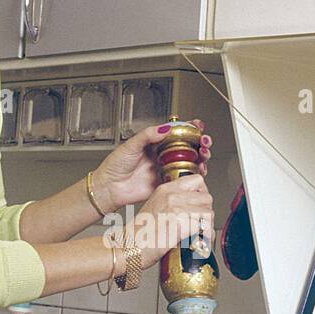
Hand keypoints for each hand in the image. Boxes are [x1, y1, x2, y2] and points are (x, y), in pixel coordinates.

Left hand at [91, 119, 211, 211]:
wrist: (110, 188)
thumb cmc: (115, 166)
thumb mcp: (131, 145)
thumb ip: (148, 135)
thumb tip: (164, 128)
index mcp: (155, 143)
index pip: (177, 132)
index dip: (190, 128)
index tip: (198, 125)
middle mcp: (163, 155)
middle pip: (188, 147)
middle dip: (200, 143)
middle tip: (204, 142)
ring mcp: (166, 169)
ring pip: (190, 162)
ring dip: (201, 158)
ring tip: (204, 155)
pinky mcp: (167, 184)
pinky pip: (184, 179)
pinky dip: (195, 175)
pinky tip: (198, 170)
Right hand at [128, 174, 214, 266]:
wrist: (128, 248)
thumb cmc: (139, 234)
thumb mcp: (155, 207)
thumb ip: (173, 201)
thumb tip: (193, 206)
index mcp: (165, 189)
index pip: (197, 180)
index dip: (203, 192)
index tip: (201, 204)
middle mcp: (171, 196)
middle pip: (206, 197)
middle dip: (207, 211)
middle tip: (201, 222)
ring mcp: (175, 209)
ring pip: (208, 213)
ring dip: (207, 225)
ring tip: (201, 233)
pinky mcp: (179, 225)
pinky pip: (205, 228)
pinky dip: (206, 237)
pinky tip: (199, 241)